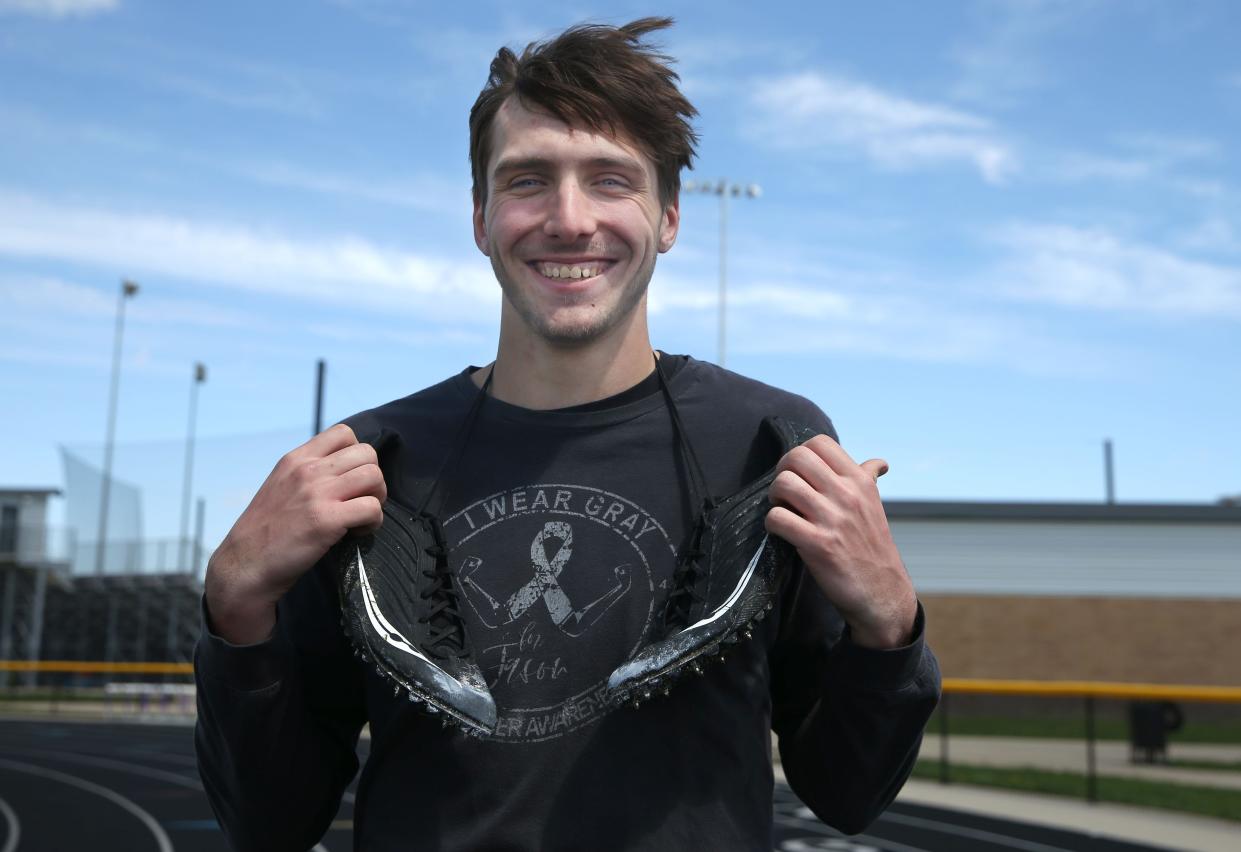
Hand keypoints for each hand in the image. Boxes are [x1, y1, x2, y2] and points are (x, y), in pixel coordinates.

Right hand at [204, 423, 386, 643]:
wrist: (244, 566)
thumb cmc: (265, 532)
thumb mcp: (281, 486)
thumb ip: (308, 473)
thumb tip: (343, 471)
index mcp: (296, 459)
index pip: (344, 433)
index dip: (357, 456)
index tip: (350, 479)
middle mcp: (308, 470)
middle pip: (367, 453)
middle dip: (373, 478)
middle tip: (361, 501)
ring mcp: (317, 493)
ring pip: (374, 476)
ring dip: (377, 498)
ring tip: (361, 517)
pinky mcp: (326, 520)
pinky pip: (372, 508)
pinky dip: (374, 522)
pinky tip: (358, 532)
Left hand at [764, 435, 916, 648]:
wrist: (881, 592)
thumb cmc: (873, 547)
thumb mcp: (875, 507)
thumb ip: (869, 480)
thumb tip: (878, 463)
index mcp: (859, 481)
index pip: (820, 443)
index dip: (800, 454)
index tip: (799, 474)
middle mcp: (847, 494)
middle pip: (797, 457)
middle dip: (782, 472)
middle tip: (784, 492)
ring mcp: (832, 519)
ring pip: (784, 484)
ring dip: (774, 497)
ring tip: (782, 510)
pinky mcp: (818, 544)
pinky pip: (778, 518)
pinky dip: (772, 523)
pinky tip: (781, 531)